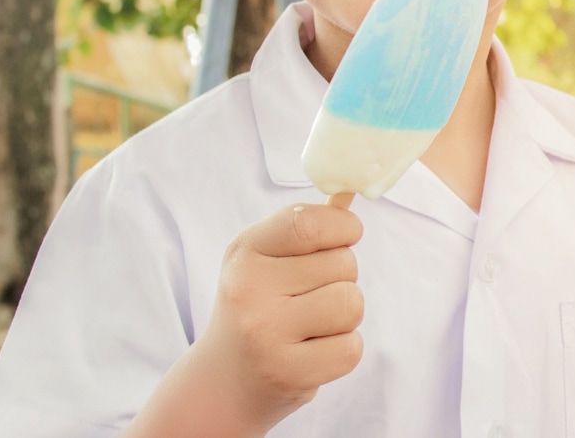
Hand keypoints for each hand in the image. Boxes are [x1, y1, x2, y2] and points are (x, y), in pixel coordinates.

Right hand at [192, 200, 365, 428]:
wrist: (223, 380)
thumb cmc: (257, 308)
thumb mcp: (266, 259)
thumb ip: (307, 227)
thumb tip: (348, 194)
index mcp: (244, 251)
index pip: (308, 223)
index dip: (343, 227)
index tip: (346, 236)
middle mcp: (248, 289)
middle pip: (344, 264)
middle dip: (342, 277)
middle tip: (309, 297)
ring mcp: (265, 333)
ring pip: (351, 304)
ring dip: (345, 315)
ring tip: (312, 324)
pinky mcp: (286, 372)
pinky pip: (351, 347)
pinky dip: (343, 350)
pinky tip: (312, 352)